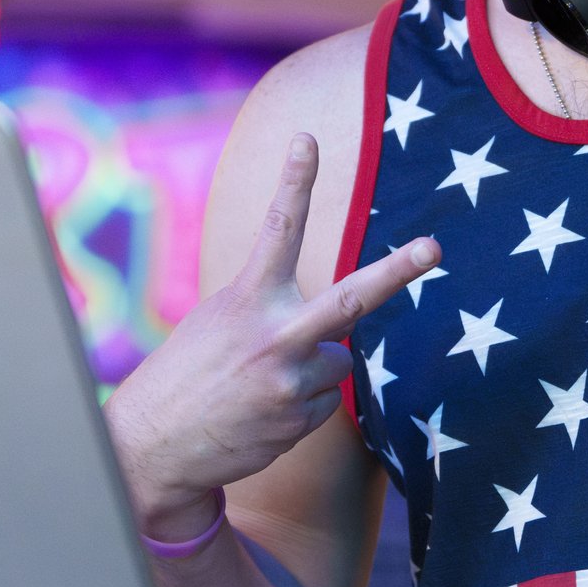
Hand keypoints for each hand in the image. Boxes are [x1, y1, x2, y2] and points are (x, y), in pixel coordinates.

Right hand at [105, 133, 439, 537]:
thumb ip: (274, 308)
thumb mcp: (220, 319)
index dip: (294, 181)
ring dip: (308, 371)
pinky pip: (322, 402)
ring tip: (259, 386)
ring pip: (335, 361)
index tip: (307, 139)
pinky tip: (260, 413)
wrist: (153, 446)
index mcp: (246, 299)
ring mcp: (288, 382)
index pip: (277, 230)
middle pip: (350, 300)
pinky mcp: (297, 421)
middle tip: (434, 248)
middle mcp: (273, 337)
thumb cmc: (190, 372)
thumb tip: (339, 328)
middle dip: (397, 272)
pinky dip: (298, 406)